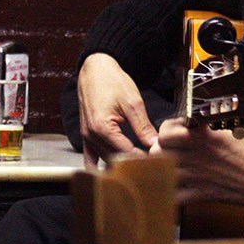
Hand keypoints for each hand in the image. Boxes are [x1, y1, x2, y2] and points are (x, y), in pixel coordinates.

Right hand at [77, 54, 157, 168]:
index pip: (126, 153)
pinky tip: (112, 173)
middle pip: (115, 159)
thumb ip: (143, 126)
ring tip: (140, 164)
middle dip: (133, 163)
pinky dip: (100, 165)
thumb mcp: (133, 102)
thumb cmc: (111, 81)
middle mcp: (91, 135)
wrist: (95, 70)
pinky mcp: (86, 135)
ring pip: (105, 160)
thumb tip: (155, 144)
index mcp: (102, 127)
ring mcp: (86, 136)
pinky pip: (90, 157)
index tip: (157, 160)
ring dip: (120, 164)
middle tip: (152, 164)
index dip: (143, 158)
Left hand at [151, 117, 243, 207]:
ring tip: (170, 164)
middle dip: (160, 147)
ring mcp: (199, 177)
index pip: (168, 131)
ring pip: (162, 172)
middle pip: (158, 151)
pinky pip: (175, 197)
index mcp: (206, 137)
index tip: (176, 128)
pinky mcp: (204, 195)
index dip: (167, 129)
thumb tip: (223, 112)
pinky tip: (174, 187)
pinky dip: (170, 193)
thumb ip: (227, 121)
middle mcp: (198, 157)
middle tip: (169, 147)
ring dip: (162, 167)